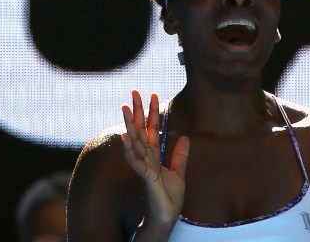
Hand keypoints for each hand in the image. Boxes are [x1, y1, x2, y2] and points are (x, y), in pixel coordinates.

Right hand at [121, 90, 189, 225]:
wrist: (165, 217)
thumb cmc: (168, 197)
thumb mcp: (178, 172)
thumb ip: (179, 155)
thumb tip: (185, 137)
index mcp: (153, 156)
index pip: (151, 129)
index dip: (152, 112)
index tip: (153, 94)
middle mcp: (146, 159)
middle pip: (140, 130)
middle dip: (138, 111)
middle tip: (134, 92)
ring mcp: (144, 167)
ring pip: (135, 142)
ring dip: (130, 124)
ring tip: (125, 108)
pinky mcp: (146, 178)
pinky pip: (137, 161)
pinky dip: (131, 149)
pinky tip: (125, 137)